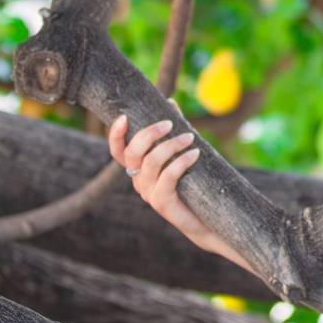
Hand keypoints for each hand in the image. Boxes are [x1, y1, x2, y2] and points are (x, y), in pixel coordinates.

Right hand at [107, 113, 217, 253]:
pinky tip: (195, 154)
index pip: (118, 151)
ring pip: (150, 162)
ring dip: (170, 145)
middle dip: (149, 133)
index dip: (115, 135)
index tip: (124, 117)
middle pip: (132, 153)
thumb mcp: (181, 154)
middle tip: (170, 124)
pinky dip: (181, 162)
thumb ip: (173, 132)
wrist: (207, 220)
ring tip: (190, 138)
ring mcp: (148, 193)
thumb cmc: (194, 184)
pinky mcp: (161, 203)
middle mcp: (138, 180)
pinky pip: (167, 177)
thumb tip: (170, 102)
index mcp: (138, 169)